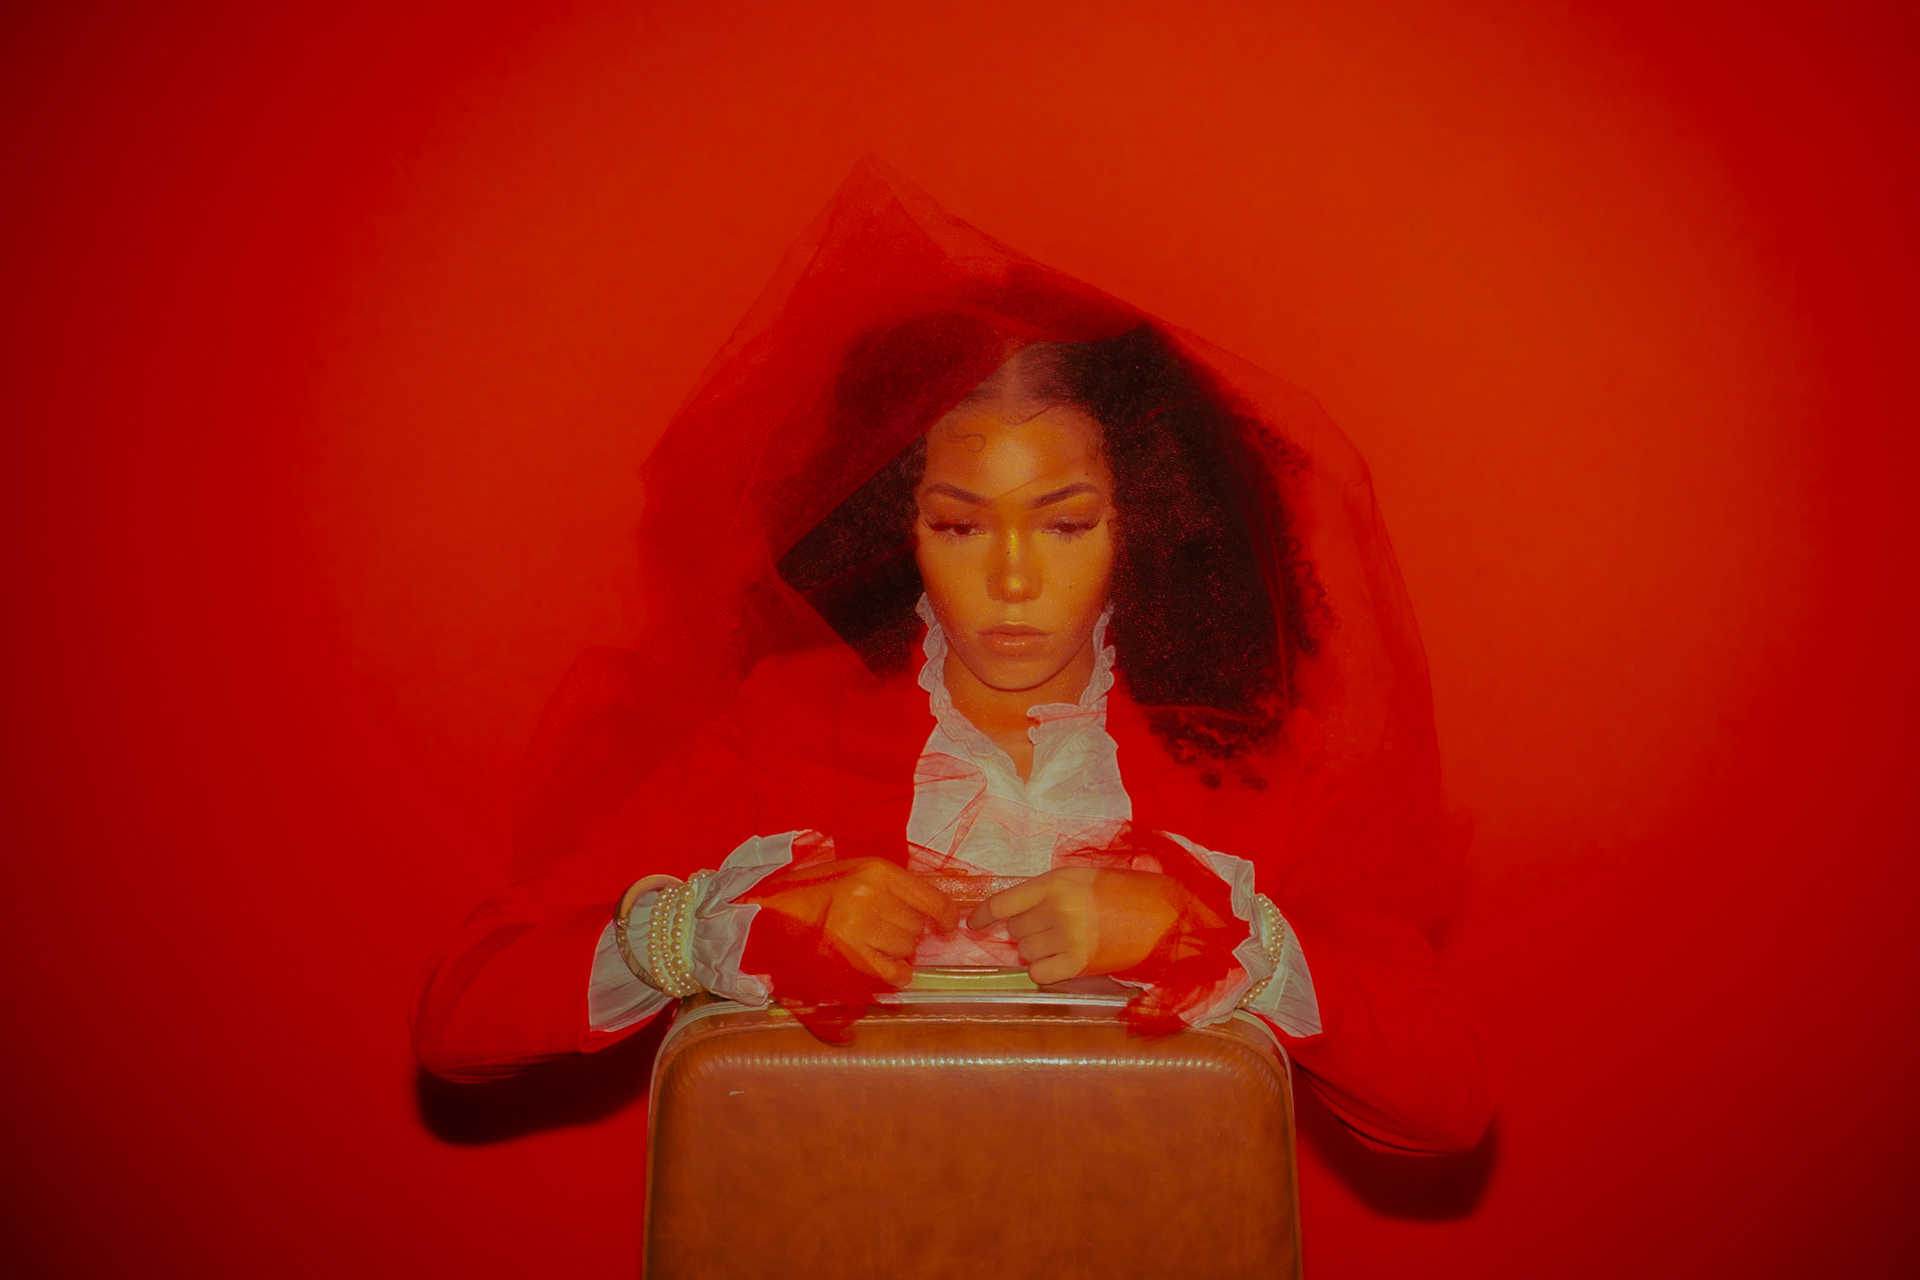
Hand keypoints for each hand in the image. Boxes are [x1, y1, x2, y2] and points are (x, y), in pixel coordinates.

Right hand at [745, 857, 959, 988]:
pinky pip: (892, 972)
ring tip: (874, 944)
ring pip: (906, 949)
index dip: (946, 915)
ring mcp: (859, 927)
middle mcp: (870, 896)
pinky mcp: (848, 955)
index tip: (948, 925)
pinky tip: (892, 971)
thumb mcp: (853, 871)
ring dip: (898, 952)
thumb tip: (934, 910)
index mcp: (875, 870)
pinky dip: (897, 975)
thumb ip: (891, 885)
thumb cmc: (815, 890)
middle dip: (907, 932)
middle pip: (916, 926)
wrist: (770, 912)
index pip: (930, 897)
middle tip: (884, 930)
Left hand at [966, 867, 1187, 984]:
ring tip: (1068, 941)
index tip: (974, 923)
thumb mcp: (1087, 877)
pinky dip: (1046, 970)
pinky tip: (1064, 961)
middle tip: (1057, 927)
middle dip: (1028, 931)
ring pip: (1026, 952)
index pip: (1005, 900)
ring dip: (1039, 950)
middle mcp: (1057, 908)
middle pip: (1016, 930)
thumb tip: (1016, 911)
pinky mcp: (1079, 964)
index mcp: (1058, 881)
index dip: (985, 914)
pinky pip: (1039, 974)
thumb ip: (1051, 890)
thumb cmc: (1130, 894)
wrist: (1167, 918)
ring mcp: (1067, 937)